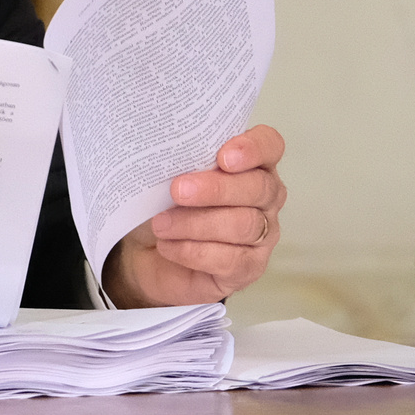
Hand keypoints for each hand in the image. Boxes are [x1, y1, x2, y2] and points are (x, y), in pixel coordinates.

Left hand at [102, 123, 285, 306]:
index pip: (270, 146)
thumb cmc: (163, 205)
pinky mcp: (249, 269)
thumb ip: (179, 161)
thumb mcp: (166, 176)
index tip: (223, 157)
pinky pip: (230, 260)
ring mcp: (262, 235)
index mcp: (249, 165)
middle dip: (216, 188)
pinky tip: (167, 246)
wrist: (144, 251)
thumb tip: (166, 153)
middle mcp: (264, 198)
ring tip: (161, 224)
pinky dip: (192, 251)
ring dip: (196, 223)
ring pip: (243, 225)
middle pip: (259, 188)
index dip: (254, 148)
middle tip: (177, 191)